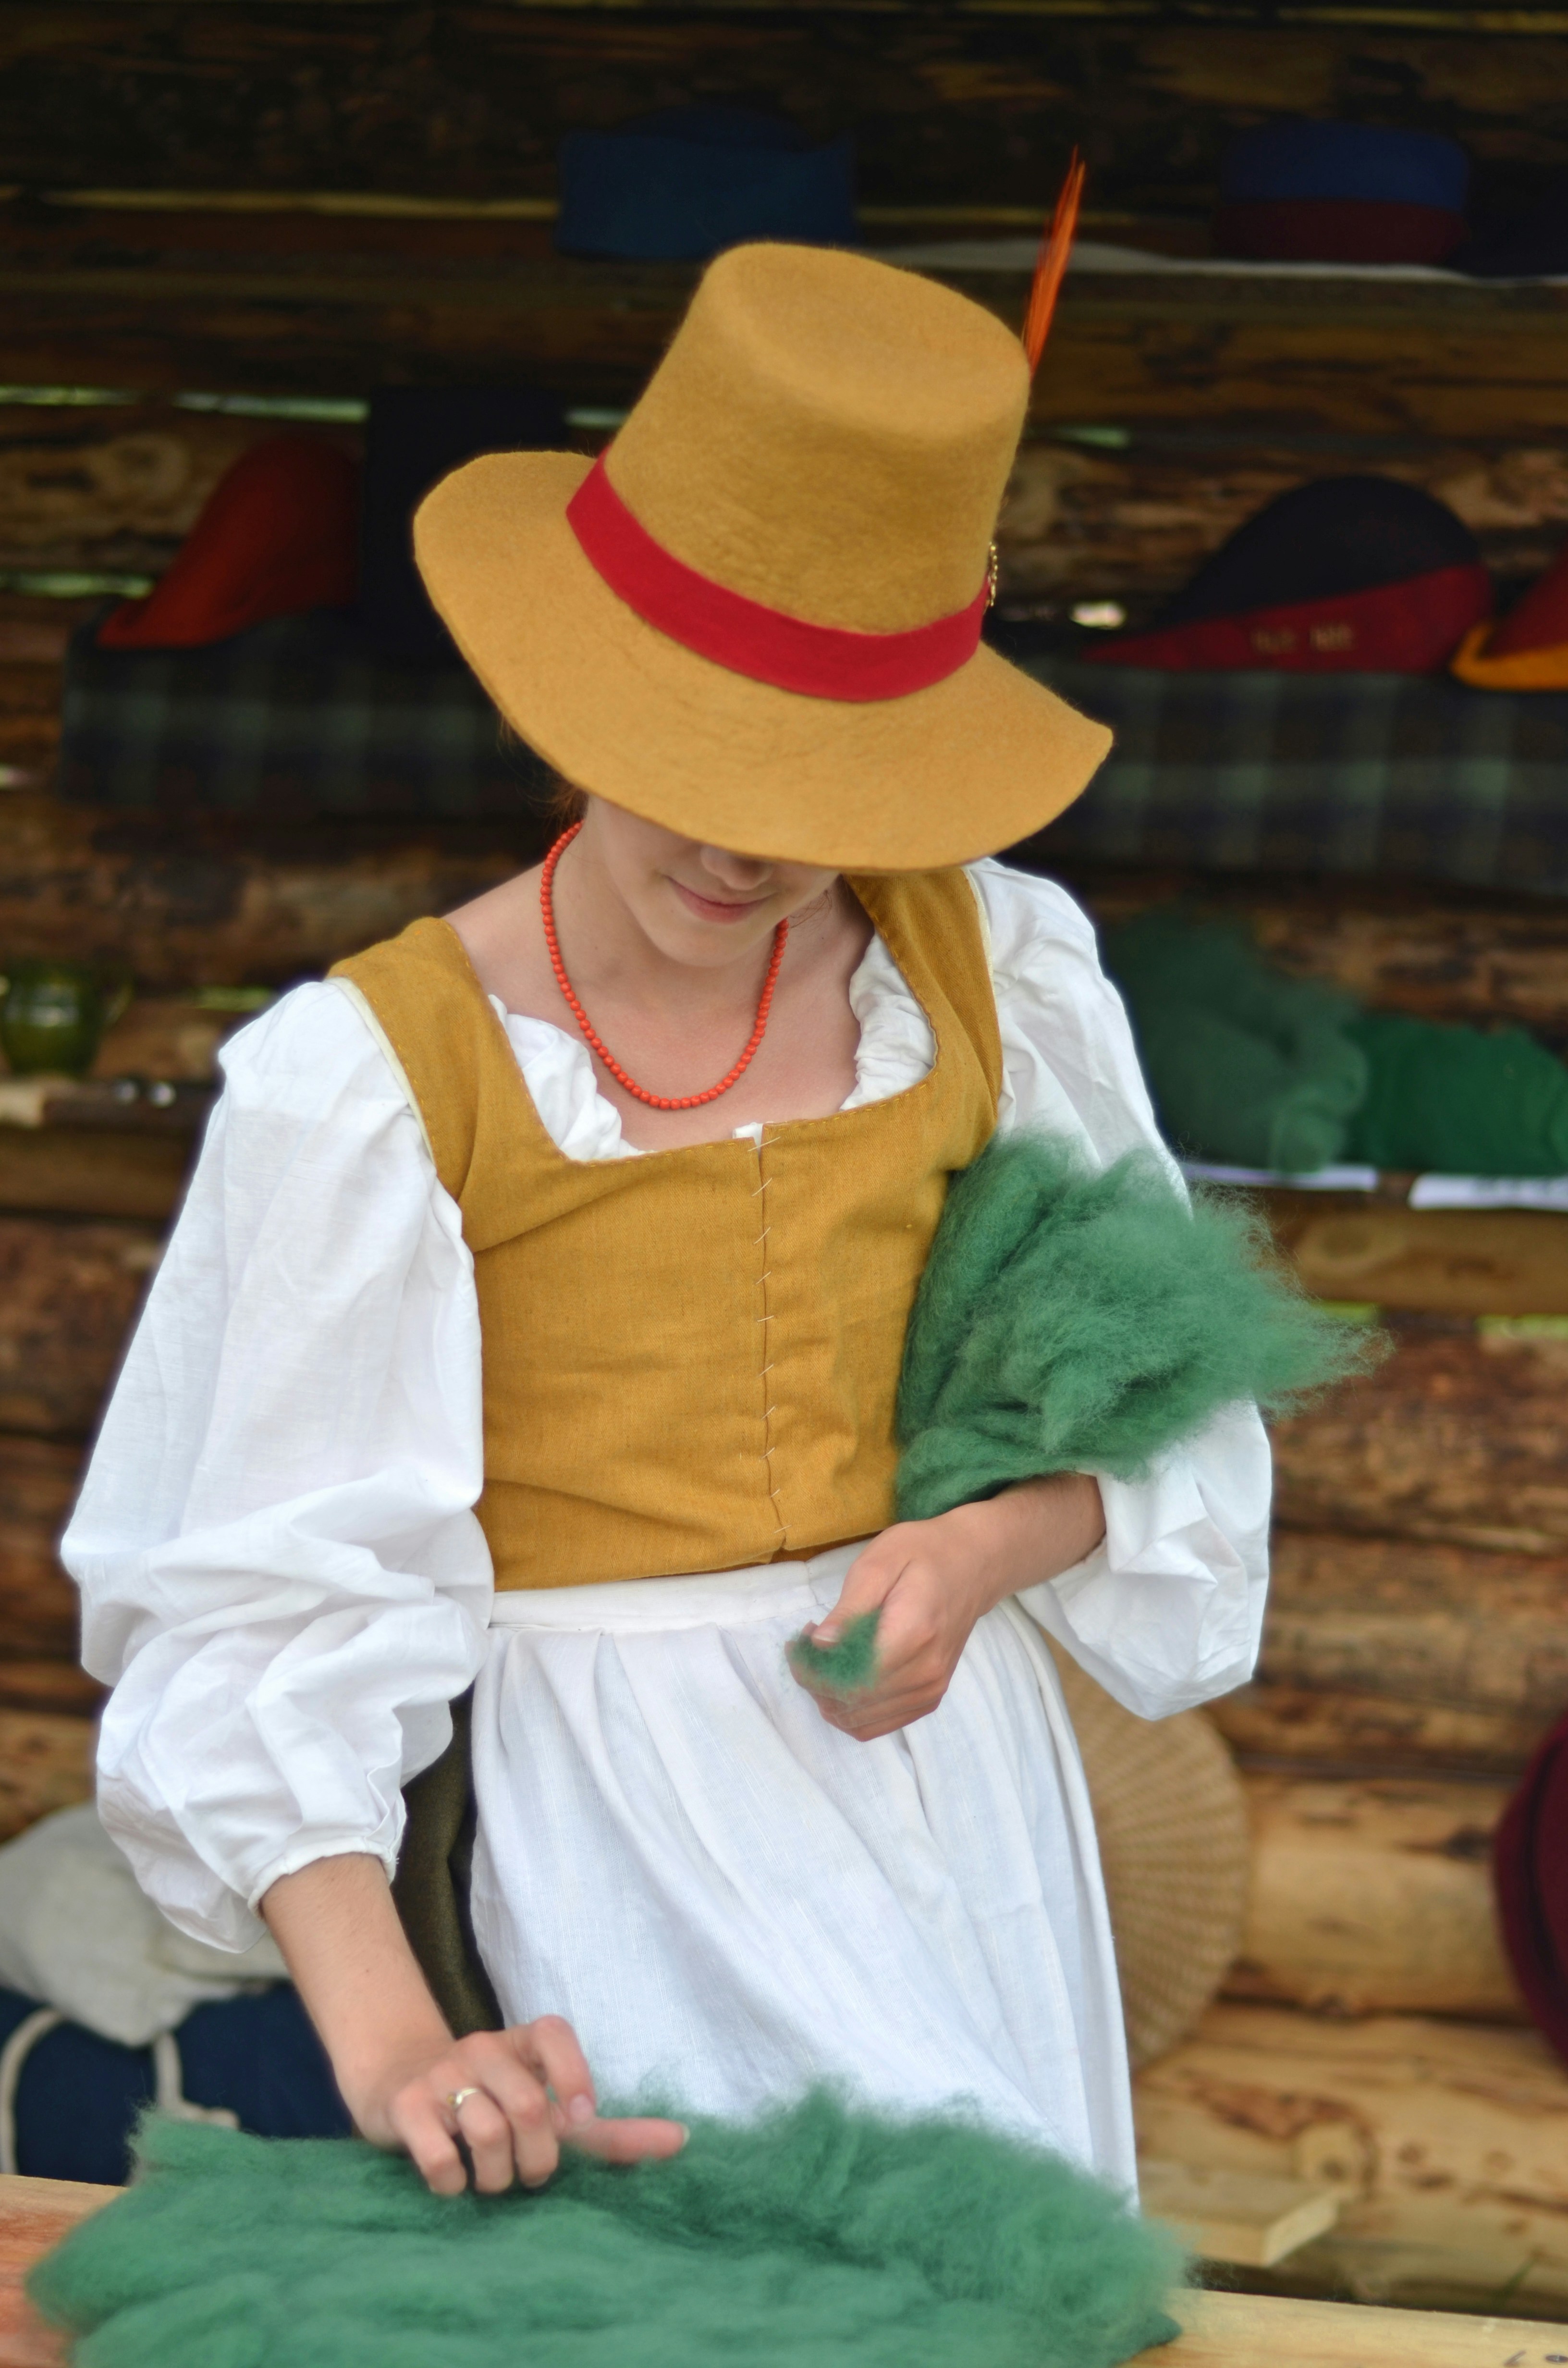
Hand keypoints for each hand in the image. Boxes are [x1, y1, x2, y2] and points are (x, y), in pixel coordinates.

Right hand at [260, 1855, 684, 2197]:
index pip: (554, 2032)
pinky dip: (453, 2183)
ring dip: (496, 2176)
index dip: (573, 2074)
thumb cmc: (488, 2102)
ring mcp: (441, 2074)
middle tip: (530, 2175)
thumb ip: (607, 2131)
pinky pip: (439, 2155)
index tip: (579, 2116)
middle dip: (537, 2158)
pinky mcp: (404, 2106)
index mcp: (521, 2044)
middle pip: (527, 2106)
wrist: (395, 2083)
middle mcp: (482, 2049)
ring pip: (486, 2131)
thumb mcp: (545, 2110)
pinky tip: (452, 2182)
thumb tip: (681, 2141)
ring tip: (491, 2180)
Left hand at [796, 1475, 1103, 1741]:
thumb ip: (850, 1607)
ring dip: (828, 1696)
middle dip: (815, 1681)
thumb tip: (820, 1645)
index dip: (813, 1670)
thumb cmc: (922, 1555)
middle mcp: (926, 1673)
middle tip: (806, 1644)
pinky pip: (875, 1726)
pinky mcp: (928, 1699)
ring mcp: (930, 1691)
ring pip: (859, 1721)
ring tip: (824, 1658)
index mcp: (914, 1634)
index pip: (851, 1679)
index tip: (800, 1640)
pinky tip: (842, 1676)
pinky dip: (848, 1709)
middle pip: (852, 1703)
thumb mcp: (879, 1562)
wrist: (972, 1565)